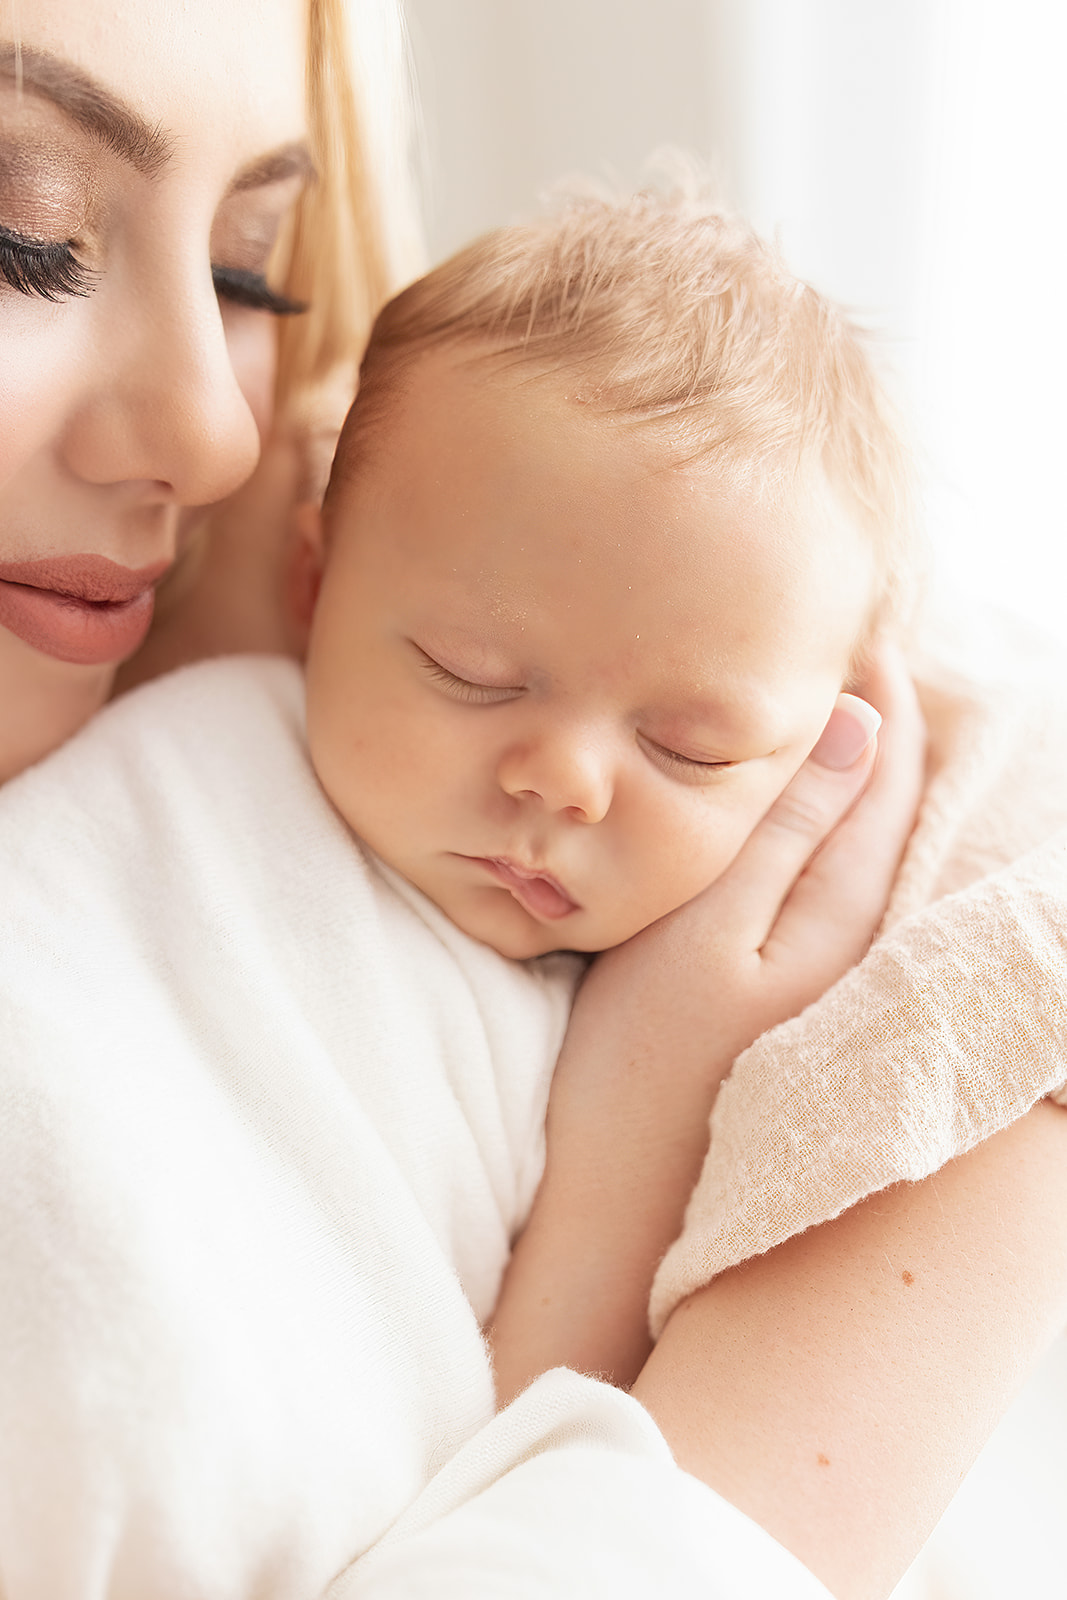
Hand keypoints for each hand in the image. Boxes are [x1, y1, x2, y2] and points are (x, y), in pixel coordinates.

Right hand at [576, 639, 925, 1079]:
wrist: (630, 1209)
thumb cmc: (644, 1070)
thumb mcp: (703, 933)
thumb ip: (781, 831)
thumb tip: (862, 727)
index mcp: (845, 911)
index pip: (888, 771)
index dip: (879, 691)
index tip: (855, 625)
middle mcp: (861, 941)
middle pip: (893, 806)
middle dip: (880, 724)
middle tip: (851, 647)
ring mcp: (832, 977)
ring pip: (868, 845)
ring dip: (856, 773)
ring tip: (828, 710)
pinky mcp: (798, 999)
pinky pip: (840, 883)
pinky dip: (831, 827)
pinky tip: (800, 817)